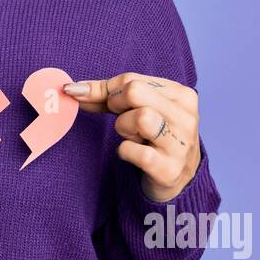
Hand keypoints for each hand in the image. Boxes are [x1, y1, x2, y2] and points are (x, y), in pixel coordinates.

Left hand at [63, 73, 199, 202]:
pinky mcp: (169, 169)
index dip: (108, 90)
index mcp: (181, 95)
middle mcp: (186, 116)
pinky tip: (134, 155)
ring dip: (124, 128)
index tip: (104, 103)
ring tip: (134, 137)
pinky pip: (132, 150)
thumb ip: (107, 95)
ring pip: (140, 117)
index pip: (131, 79)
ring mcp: (181, 144)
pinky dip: (124, 152)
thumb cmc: (152, 137)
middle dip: (117, 105)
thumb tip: (73, 89)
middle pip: (134, 91)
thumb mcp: (137, 109)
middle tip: (123, 120)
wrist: (177, 180)